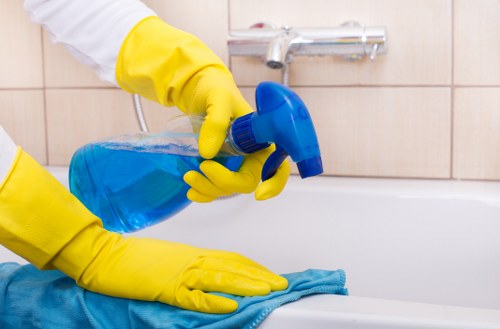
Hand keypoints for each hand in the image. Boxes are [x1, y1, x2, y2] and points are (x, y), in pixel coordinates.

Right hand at [0, 149, 287, 313]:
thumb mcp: (169, 259)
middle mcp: (192, 260)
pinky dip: (212, 300)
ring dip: (245, 284)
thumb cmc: (135, 257)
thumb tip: (210, 277)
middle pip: (232, 266)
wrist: (105, 253)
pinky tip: (230, 305)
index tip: (270, 275)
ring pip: (219, 278)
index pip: (231, 258)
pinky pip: (193, 296)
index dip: (253, 267)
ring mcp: (180, 273)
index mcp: (194, 253)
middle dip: (259, 276)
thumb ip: (191, 266)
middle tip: (281, 284)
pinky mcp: (165, 287)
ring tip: (267, 291)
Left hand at [116, 16, 289, 199]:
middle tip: (201, 168)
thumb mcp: (217, 98)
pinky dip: (204, 194)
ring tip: (188, 177)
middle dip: (224, 183)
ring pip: (228, 188)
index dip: (274, 184)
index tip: (259, 195)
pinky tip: (192, 191)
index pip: (278, 167)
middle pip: (246, 182)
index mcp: (260, 140)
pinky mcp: (219, 166)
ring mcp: (234, 162)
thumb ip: (216, 122)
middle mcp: (251, 154)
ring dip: (209, 189)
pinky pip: (216, 188)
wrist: (197, 89)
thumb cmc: (215, 89)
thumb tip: (209, 153)